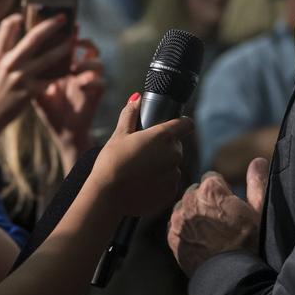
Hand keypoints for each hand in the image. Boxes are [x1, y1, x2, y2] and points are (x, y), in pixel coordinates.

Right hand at [0, 14, 73, 150]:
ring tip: (74, 40)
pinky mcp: (30, 92)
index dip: (19, 16)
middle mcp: (9, 63)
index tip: (32, 10)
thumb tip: (19, 19)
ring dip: (64, 47)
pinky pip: (52, 78)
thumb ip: (6, 43)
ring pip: (48, 58)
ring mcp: (20, 78)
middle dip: (51, 26)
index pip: (7, 27)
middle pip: (34, 38)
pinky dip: (63, 72)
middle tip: (64, 17)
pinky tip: (73, 66)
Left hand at [35, 35, 105, 156]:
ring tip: (73, 66)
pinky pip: (101, 82)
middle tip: (73, 36)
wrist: (63, 133)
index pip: (71, 43)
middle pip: (88, 46)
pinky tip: (79, 82)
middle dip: (81, 39)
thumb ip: (32, 71)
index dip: (69, 33)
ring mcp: (90, 82)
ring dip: (87, 62)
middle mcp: (82, 71)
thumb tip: (16, 52)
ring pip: (98, 62)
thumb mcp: (37, 88)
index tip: (60, 24)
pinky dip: (91, 80)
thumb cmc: (50, 109)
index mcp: (68, 67)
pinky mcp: (96, 95)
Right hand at [92, 95, 192, 216]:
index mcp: (163, 136)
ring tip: (139, 170)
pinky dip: (160, 181)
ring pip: (172, 165)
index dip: (180, 123)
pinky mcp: (171, 192)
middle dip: (164, 146)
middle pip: (176, 145)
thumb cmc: (111, 161)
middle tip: (143, 151)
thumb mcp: (119, 134)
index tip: (172, 125)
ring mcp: (174, 175)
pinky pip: (169, 182)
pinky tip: (142, 183)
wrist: (108, 196)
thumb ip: (130, 114)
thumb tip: (136, 98)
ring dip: (162, 165)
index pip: (186, 124)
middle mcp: (174, 154)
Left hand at [168, 157, 266, 276]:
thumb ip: (257, 183)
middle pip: (195, 191)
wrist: (231, 277)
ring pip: (183, 207)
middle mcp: (190, 200)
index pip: (212, 177)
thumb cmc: (250, 244)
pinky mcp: (172, 237)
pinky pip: (175, 225)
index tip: (229, 203)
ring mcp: (178, 219)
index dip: (222, 190)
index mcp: (211, 189)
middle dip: (205, 200)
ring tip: (209, 231)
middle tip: (219, 218)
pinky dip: (184, 229)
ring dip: (193, 213)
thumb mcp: (259, 211)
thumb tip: (257, 160)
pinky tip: (198, 239)